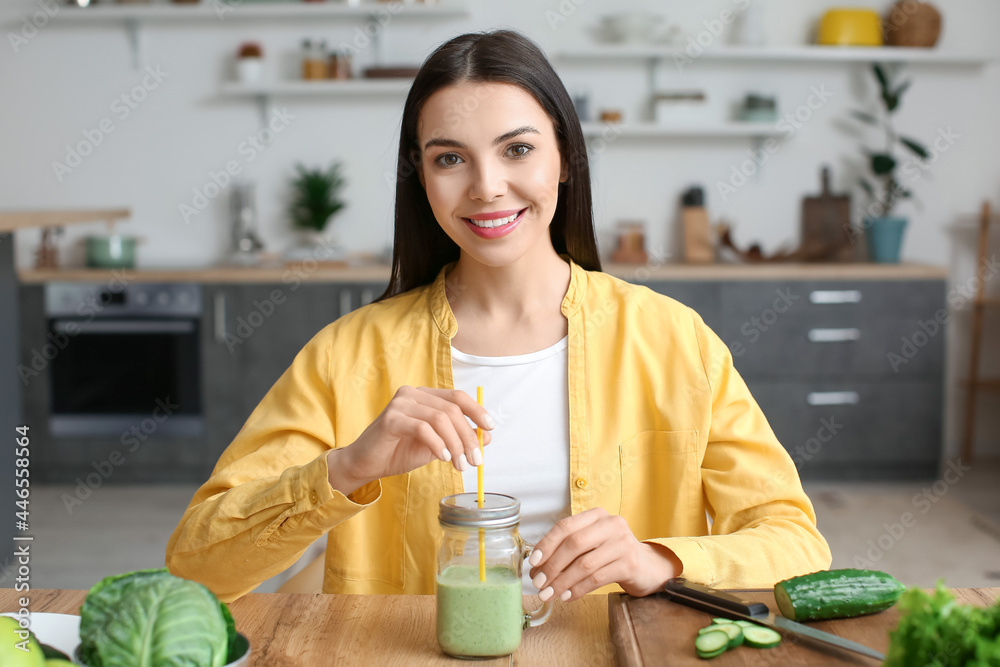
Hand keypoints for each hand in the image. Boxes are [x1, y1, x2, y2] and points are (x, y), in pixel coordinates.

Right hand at [328, 386, 493, 494]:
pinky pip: (423, 428)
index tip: (490, 427)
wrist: (366, 464)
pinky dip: (437, 444)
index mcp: (425, 396)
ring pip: (440, 419)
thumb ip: (459, 438)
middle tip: (476, 460)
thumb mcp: (437, 446)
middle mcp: (413, 393)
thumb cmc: (399, 452)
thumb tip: (488, 437)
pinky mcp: (391, 418)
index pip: (457, 397)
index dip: (476, 410)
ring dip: (455, 444)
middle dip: (468, 436)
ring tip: (460, 465)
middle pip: (452, 409)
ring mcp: (400, 403)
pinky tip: (443, 458)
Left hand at [527, 507, 681, 601]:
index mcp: (597, 515)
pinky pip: (597, 578)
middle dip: (552, 566)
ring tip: (549, 594)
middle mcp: (611, 524)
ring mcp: (622, 543)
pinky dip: (579, 589)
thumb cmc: (611, 554)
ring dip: (563, 582)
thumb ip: (568, 549)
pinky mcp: (629, 564)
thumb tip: (537, 567)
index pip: (566, 526)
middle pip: (574, 544)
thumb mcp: (592, 543)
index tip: (533, 562)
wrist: (646, 566)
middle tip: (539, 582)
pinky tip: (568, 596)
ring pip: (584, 564)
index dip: (546, 544)